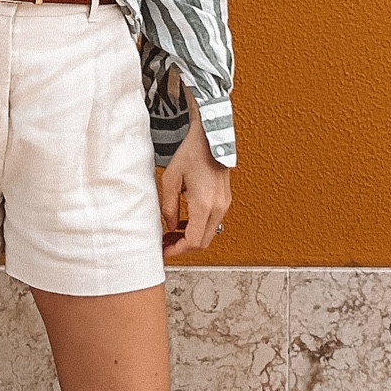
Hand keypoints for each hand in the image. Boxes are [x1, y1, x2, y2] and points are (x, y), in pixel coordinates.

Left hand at [159, 92, 231, 258]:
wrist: (210, 138)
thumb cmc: (191, 153)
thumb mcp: (170, 180)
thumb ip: (168, 207)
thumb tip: (170, 226)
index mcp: (204, 204)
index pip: (193, 241)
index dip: (177, 250)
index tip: (165, 252)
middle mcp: (218, 207)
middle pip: (203, 242)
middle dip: (183, 247)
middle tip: (166, 244)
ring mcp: (224, 204)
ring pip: (208, 234)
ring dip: (191, 237)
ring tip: (172, 234)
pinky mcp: (225, 200)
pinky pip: (213, 222)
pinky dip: (198, 227)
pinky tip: (185, 222)